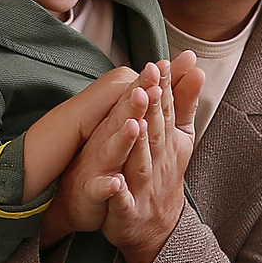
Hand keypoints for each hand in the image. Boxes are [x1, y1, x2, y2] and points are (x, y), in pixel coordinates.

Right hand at [40, 67, 157, 243]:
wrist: (76, 199)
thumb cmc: (106, 158)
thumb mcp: (132, 127)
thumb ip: (158, 96)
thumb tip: (185, 63)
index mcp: (117, 123)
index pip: (132, 99)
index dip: (147, 83)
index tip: (163, 63)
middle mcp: (105, 139)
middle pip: (121, 117)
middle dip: (136, 100)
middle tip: (151, 79)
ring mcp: (95, 164)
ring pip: (111, 149)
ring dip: (122, 138)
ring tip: (135, 125)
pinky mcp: (89, 191)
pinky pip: (99, 189)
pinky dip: (107, 187)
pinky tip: (115, 183)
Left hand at [105, 53, 205, 262]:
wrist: (157, 228)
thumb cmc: (164, 174)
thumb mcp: (179, 138)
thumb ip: (183, 104)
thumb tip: (197, 69)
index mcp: (167, 141)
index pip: (166, 109)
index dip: (164, 86)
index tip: (161, 62)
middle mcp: (157, 161)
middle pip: (155, 132)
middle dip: (154, 108)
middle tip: (150, 83)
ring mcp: (143, 186)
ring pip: (140, 163)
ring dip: (138, 145)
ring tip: (135, 123)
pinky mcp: (126, 211)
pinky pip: (122, 202)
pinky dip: (118, 193)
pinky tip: (113, 183)